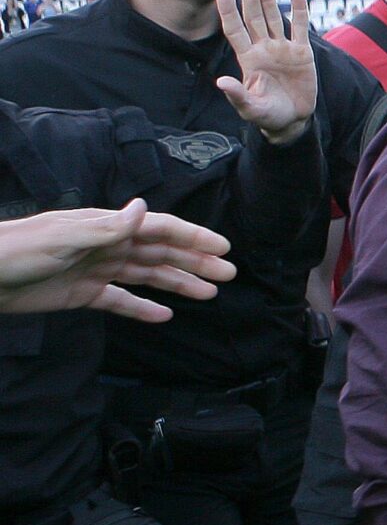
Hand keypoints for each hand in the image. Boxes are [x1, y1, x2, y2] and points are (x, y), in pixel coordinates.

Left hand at [0, 200, 233, 320]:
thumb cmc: (16, 250)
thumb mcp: (62, 236)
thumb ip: (105, 227)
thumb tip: (143, 208)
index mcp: (105, 226)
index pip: (159, 228)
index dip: (192, 236)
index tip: (222, 248)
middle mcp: (107, 245)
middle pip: (161, 252)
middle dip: (195, 261)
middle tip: (228, 274)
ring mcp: (97, 270)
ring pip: (148, 276)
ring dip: (178, 283)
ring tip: (209, 294)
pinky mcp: (83, 294)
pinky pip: (120, 301)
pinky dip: (142, 309)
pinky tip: (163, 316)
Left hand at [216, 0, 317, 144]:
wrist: (292, 119)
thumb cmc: (268, 115)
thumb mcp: (250, 109)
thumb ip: (237, 95)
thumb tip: (221, 82)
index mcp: (247, 59)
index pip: (235, 30)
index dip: (228, 12)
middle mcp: (263, 48)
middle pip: (254, 17)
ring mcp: (282, 48)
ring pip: (273, 17)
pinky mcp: (302, 52)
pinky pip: (300, 26)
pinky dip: (299, 9)